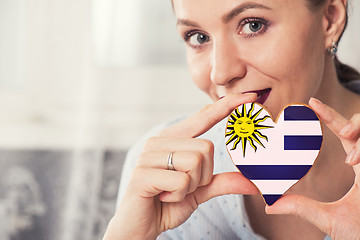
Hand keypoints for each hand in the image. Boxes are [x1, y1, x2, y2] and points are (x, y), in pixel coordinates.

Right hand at [103, 93, 258, 239]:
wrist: (138, 227)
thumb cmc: (167, 204)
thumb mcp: (199, 191)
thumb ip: (221, 182)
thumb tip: (252, 182)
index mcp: (172, 139)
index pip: (203, 117)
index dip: (226, 106)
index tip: (250, 95)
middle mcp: (159, 141)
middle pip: (206, 148)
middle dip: (203, 175)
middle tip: (184, 187)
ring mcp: (148, 156)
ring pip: (195, 163)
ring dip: (191, 187)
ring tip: (171, 192)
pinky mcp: (142, 174)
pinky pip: (181, 182)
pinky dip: (178, 196)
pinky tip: (162, 197)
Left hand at [265, 97, 359, 239]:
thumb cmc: (357, 235)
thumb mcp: (325, 217)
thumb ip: (300, 207)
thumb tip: (269, 205)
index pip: (346, 135)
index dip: (331, 116)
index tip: (311, 103)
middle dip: (351, 121)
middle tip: (341, 131)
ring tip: (347, 147)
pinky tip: (355, 162)